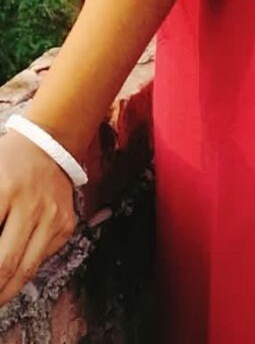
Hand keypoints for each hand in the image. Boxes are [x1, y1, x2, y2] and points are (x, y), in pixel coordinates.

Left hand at [0, 129, 77, 305]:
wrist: (48, 143)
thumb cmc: (8, 163)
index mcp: (4, 189)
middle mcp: (32, 204)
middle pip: (5, 265)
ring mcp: (53, 216)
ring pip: (26, 271)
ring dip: (6, 291)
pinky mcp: (66, 225)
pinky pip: (42, 259)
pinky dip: (25, 271)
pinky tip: (13, 274)